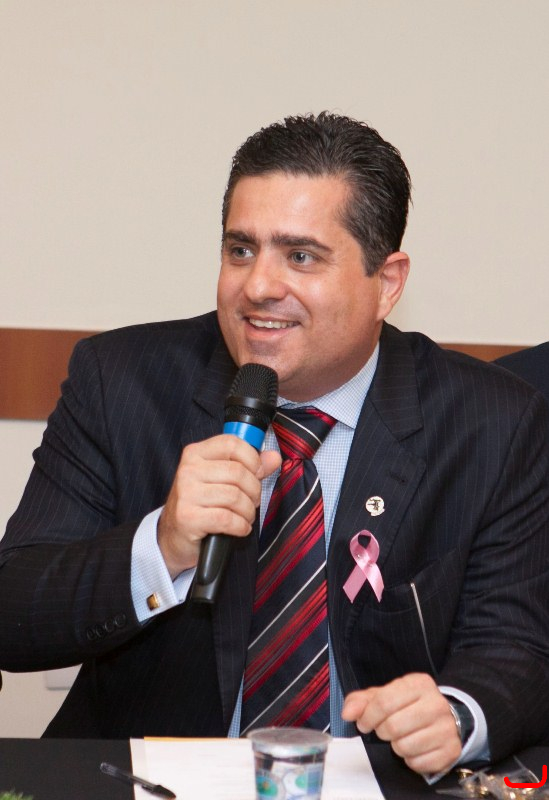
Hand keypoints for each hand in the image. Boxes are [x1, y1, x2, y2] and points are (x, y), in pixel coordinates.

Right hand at [157, 434, 280, 577]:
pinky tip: (239, 528)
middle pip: (237, 472)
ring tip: (245, 516)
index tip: (258, 473)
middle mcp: (188, 470)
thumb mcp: (221, 480)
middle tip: (252, 501)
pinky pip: (227, 519)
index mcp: (195, 453)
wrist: (173, 536)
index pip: (232, 444)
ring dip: (248, 511)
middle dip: (253, 491)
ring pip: (235, 496)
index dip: (252, 458)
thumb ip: (249, 466)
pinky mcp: (188, 517)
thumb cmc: (201, 504)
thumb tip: (274, 458)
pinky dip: (241, 526)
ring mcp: (186, 493)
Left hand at [341, 673, 461, 775]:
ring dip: (396, 746)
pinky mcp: (451, 750)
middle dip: (382, 731)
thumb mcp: (386, 695)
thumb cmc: (410, 705)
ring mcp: (446, 728)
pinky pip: (418, 763)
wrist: (446, 717)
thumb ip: (362, 701)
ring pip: (405, 746)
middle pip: (393, 726)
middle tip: (385, 730)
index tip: (364, 723)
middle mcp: (436, 703)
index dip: (368, 716)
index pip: (383, 702)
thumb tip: (348, 713)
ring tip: (402, 737)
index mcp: (419, 684)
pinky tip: (415, 748)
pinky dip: (411, 760)